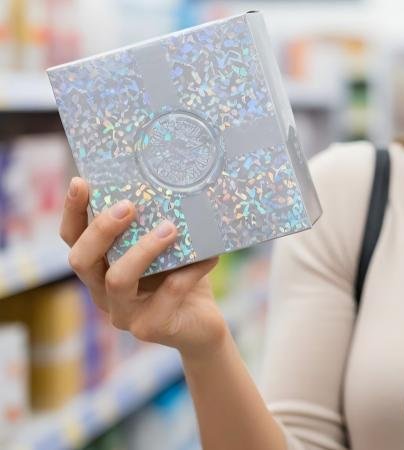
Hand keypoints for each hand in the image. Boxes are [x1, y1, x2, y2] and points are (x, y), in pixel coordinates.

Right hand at [60, 177, 227, 356]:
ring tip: (170, 228)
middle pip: (82, 260)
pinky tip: (210, 256)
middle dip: (101, 230)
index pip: (74, 240)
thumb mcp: (167, 250)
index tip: (81, 182)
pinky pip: (169, 291)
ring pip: (117, 279)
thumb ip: (158, 225)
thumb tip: (170, 181)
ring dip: (143, 249)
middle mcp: (103, 293)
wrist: (203, 326)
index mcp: (101, 270)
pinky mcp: (152, 327)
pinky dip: (191, 270)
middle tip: (128, 206)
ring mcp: (124, 314)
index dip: (73, 212)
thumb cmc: (181, 279)